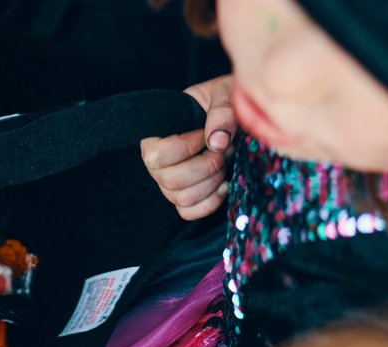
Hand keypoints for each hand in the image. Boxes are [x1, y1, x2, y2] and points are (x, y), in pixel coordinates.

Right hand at [141, 75, 234, 220]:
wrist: (232, 114)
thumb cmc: (222, 100)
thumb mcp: (224, 93)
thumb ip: (222, 111)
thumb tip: (218, 142)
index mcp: (156, 137)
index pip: (157, 155)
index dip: (186, 148)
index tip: (207, 135)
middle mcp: (157, 164)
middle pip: (170, 181)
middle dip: (205, 167)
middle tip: (224, 151)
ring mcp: (169, 183)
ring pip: (181, 198)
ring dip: (211, 183)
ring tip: (225, 164)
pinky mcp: (185, 197)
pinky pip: (189, 212)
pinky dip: (209, 203)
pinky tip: (224, 185)